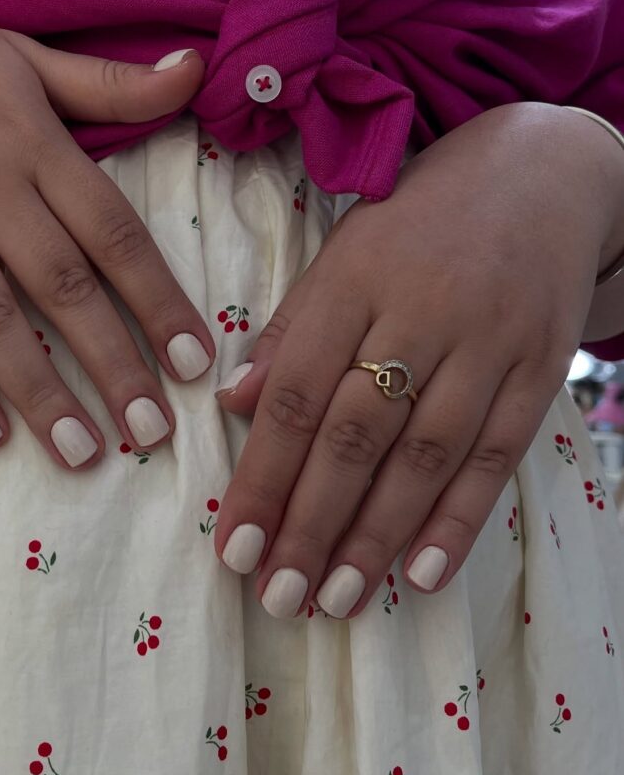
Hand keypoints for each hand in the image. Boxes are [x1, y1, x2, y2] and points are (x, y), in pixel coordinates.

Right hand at [0, 0, 212, 466]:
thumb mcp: (28, 58)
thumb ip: (113, 84)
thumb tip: (197, 71)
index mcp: (36, 145)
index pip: (113, 232)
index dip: (158, 299)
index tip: (194, 361)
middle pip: (61, 285)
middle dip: (112, 363)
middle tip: (152, 431)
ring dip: (38, 389)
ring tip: (81, 452)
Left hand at [213, 102, 622, 617]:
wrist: (540, 174)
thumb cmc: (419, 221)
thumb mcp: (342, 254)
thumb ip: (290, 329)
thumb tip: (234, 403)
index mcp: (353, 283)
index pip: (296, 395)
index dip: (262, 476)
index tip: (235, 545)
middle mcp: (419, 314)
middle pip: (355, 437)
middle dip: (311, 524)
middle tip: (279, 598)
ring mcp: (487, 344)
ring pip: (423, 456)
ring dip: (376, 536)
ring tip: (337, 600)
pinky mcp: (539, 368)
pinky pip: (498, 454)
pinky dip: (460, 517)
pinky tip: (424, 574)